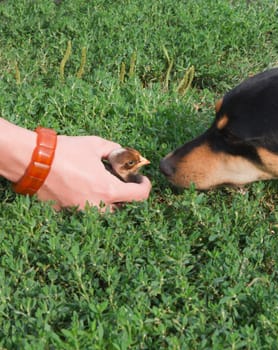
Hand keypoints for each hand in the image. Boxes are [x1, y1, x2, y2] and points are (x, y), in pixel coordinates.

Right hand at [37, 135, 151, 209]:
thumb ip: (115, 150)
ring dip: (111, 201)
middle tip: (124, 181)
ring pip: (106, 213)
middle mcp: (98, 207)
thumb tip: (124, 153)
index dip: (145, 186)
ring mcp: (82, 213)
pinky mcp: (68, 213)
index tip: (141, 178)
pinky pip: (87, 212)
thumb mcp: (96, 145)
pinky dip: (91, 203)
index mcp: (109, 190)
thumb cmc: (66, 151)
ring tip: (105, 185)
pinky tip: (86, 188)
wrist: (33, 161)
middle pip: (125, 207)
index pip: (140, 196)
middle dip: (128, 195)